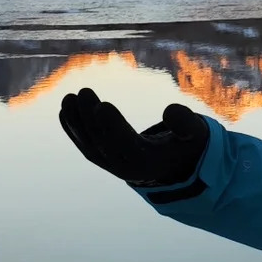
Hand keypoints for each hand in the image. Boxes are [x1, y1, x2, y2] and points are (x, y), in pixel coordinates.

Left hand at [59, 87, 208, 186]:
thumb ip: (187, 123)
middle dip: (90, 119)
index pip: (127, 146)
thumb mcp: (197, 134)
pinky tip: (65, 111)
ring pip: (90, 146)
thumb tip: (170, 110)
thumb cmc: (188, 145)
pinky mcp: (105, 160)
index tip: (102, 105)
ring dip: (77, 123)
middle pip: (104, 145)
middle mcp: (126, 169)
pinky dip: (74, 130)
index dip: (114, 127)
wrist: (177, 167)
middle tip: (82, 92)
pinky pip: (86, 146)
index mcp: (149, 164)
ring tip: (68, 98)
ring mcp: (113, 166)